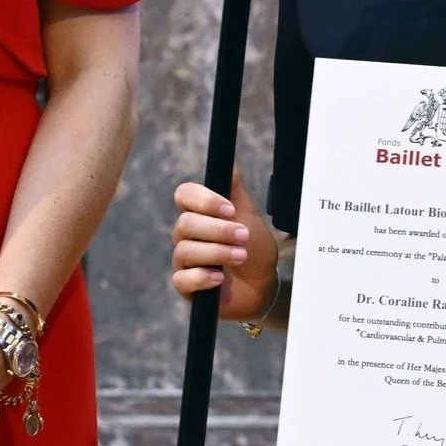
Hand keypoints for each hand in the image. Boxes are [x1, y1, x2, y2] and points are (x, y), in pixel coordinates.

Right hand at [171, 170, 279, 321]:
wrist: (264, 283)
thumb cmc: (254, 247)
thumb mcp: (249, 214)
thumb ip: (235, 188)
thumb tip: (229, 158)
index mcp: (199, 213)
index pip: (184, 195)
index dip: (204, 200)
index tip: (230, 209)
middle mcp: (186, 235)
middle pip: (185, 223)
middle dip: (218, 230)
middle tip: (243, 236)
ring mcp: (184, 261)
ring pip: (185, 250)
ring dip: (217, 252)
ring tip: (241, 256)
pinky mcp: (186, 286)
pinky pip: (181, 279)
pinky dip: (202, 277)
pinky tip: (220, 278)